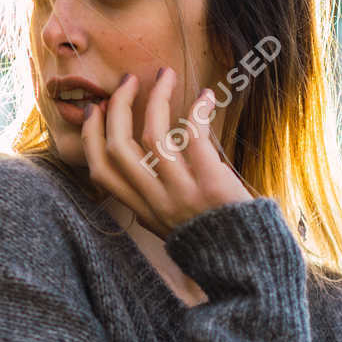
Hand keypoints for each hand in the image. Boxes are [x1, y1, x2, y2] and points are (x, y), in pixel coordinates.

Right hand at [83, 66, 255, 238]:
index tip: (97, 108)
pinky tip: (205, 97)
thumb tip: (142, 158)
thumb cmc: (214, 238)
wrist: (249, 264)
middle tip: (129, 81)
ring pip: (153, 136)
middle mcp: (155, 202)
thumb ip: (152, 197)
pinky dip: (197, 111)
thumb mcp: (170, 224)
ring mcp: (181, 194)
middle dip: (119, 107)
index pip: (101, 171)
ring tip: (165, 76)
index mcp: (142, 210)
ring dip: (157, 97)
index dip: (91, 135)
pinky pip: (193, 137)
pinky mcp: (210, 185)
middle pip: (118, 148)